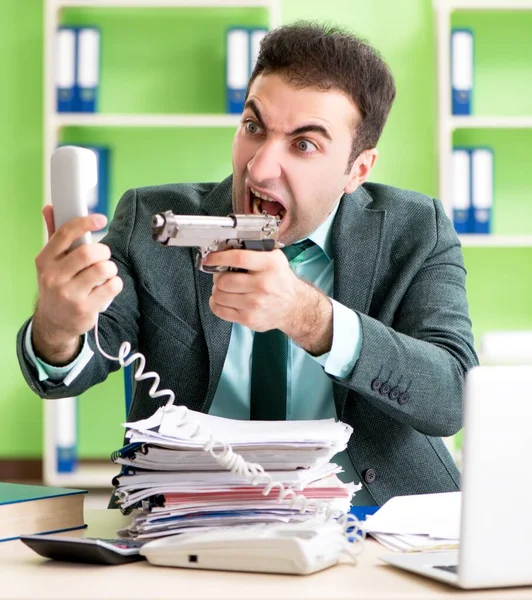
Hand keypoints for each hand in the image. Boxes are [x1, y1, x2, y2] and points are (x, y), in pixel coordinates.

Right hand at [32, 205, 122, 364]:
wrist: (54, 322)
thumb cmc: (58, 285)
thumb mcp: (50, 263)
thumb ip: (54, 236)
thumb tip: (50, 207)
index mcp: (45, 261)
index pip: (65, 234)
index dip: (85, 223)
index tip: (101, 219)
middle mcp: (54, 277)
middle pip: (89, 253)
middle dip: (103, 252)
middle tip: (103, 256)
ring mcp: (69, 295)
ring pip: (103, 269)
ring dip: (110, 268)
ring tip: (106, 273)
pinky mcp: (85, 309)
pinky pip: (111, 287)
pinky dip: (115, 283)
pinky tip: (108, 286)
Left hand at [204, 249, 332, 354]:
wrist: (294, 306)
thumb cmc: (281, 282)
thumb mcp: (275, 259)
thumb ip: (255, 251)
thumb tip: (227, 248)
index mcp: (269, 265)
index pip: (238, 258)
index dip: (219, 258)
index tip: (210, 259)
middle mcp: (263, 285)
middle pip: (224, 280)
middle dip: (218, 277)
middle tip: (222, 276)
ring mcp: (255, 304)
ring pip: (219, 295)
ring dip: (217, 291)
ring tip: (225, 288)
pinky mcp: (249, 318)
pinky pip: (220, 310)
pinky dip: (216, 304)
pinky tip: (223, 300)